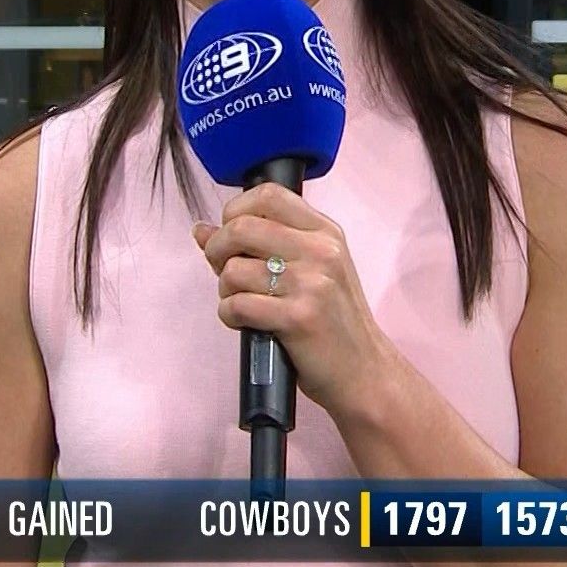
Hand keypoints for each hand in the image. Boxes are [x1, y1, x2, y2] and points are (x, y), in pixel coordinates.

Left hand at [194, 183, 399, 419]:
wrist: (364, 372)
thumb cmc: (333, 322)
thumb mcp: (310, 272)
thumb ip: (260, 245)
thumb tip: (201, 229)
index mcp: (324, 232)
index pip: (268, 194)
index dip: (235, 210)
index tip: (231, 235)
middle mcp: (320, 251)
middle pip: (242, 227)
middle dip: (217, 249)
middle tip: (223, 271)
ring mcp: (310, 284)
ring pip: (234, 269)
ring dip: (224, 289)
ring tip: (240, 303)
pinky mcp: (298, 318)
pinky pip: (237, 305)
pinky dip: (229, 314)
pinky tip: (243, 323)